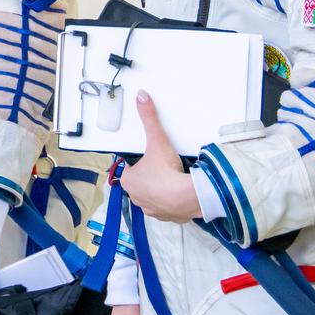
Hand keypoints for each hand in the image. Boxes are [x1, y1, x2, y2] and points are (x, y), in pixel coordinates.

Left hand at [119, 90, 200, 222]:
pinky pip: (167, 208)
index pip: (130, 169)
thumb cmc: (166, 172)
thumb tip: (141, 98)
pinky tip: (178, 193)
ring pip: (153, 196)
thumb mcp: (156, 140)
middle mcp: (136, 197)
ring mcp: (151, 209)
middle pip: (141, 182)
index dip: (139, 162)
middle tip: (163, 166)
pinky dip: (171, 202)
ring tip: (172, 179)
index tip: (150, 158)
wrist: (185, 197)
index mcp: (129, 181)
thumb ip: (149, 118)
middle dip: (150, 175)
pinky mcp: (167, 217)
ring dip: (160, 189)